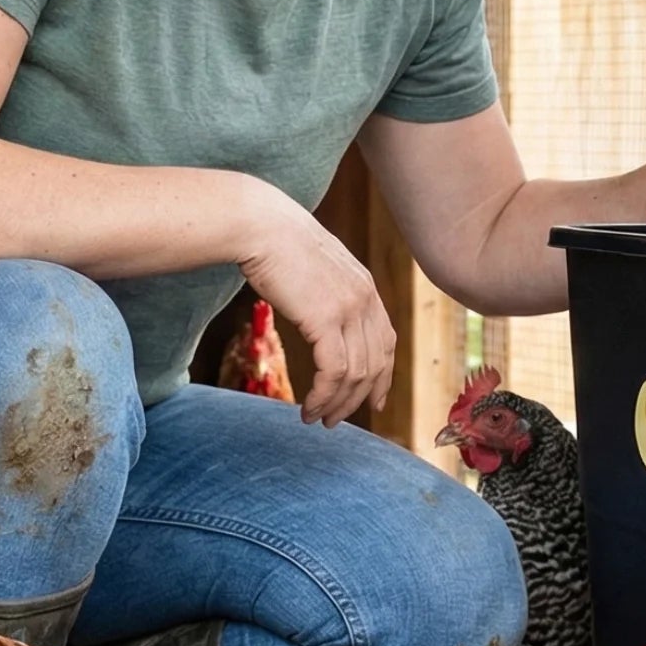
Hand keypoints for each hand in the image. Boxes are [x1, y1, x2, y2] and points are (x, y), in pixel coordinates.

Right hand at [238, 185, 396, 425]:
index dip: (382, 376)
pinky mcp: (326, 319)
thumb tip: (319, 316)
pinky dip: (324, 397)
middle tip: (336, 421)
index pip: (385, 341)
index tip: (373, 400)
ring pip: (356, 374)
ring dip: (337, 404)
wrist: (260, 224)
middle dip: (358, 399)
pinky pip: (334, 372)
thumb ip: (327, 293)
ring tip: (317, 420)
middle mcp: (365, 299)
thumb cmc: (275, 243)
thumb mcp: (314, 269)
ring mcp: (349, 309)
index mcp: (365, 286)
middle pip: (375, 364)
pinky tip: (307, 408)